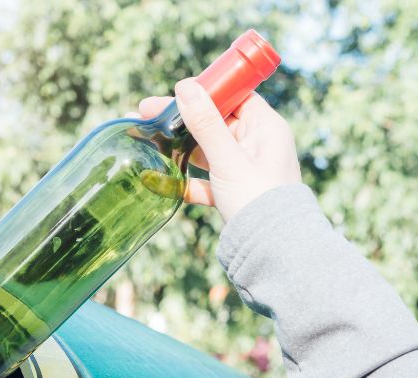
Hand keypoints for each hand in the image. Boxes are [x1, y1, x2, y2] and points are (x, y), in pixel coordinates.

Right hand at [138, 78, 301, 220]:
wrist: (272, 250)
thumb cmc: (257, 199)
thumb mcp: (227, 158)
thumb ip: (205, 124)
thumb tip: (186, 87)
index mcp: (265, 127)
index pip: (234, 95)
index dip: (205, 90)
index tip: (176, 91)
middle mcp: (258, 144)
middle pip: (215, 121)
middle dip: (181, 119)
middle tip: (146, 112)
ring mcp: (246, 168)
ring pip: (207, 150)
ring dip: (180, 147)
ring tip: (148, 141)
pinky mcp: (235, 191)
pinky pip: (207, 178)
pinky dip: (188, 179)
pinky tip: (162, 181)